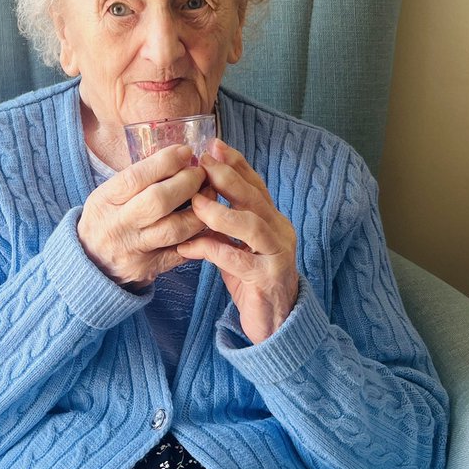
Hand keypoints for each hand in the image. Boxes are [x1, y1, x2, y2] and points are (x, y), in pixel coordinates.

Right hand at [77, 144, 209, 288]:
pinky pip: (182, 251)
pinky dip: (199, 235)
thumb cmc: (106, 220)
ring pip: (176, 228)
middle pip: (159, 200)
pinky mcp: (149, 268)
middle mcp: (118, 225)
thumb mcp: (108, 196)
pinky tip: (207, 221)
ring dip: (200, 209)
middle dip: (187, 182)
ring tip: (209, 194)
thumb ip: (137, 180)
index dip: (165, 162)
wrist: (91, 264)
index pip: (136, 177)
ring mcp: (134, 249)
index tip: (185, 152)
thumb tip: (177, 157)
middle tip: (201, 173)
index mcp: (105, 201)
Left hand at [176, 140, 298, 342]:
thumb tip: (196, 196)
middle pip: (256, 198)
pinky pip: (238, 261)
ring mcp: (277, 255)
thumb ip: (224, 224)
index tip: (213, 145)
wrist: (275, 323)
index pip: (256, 184)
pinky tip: (189, 247)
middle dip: (228, 178)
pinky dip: (212, 250)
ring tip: (196, 203)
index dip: (236, 163)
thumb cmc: (252, 280)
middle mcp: (280, 232)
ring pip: (251, 226)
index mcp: (272, 220)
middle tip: (202, 163)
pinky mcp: (268, 279)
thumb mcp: (237, 246)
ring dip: (221, 212)